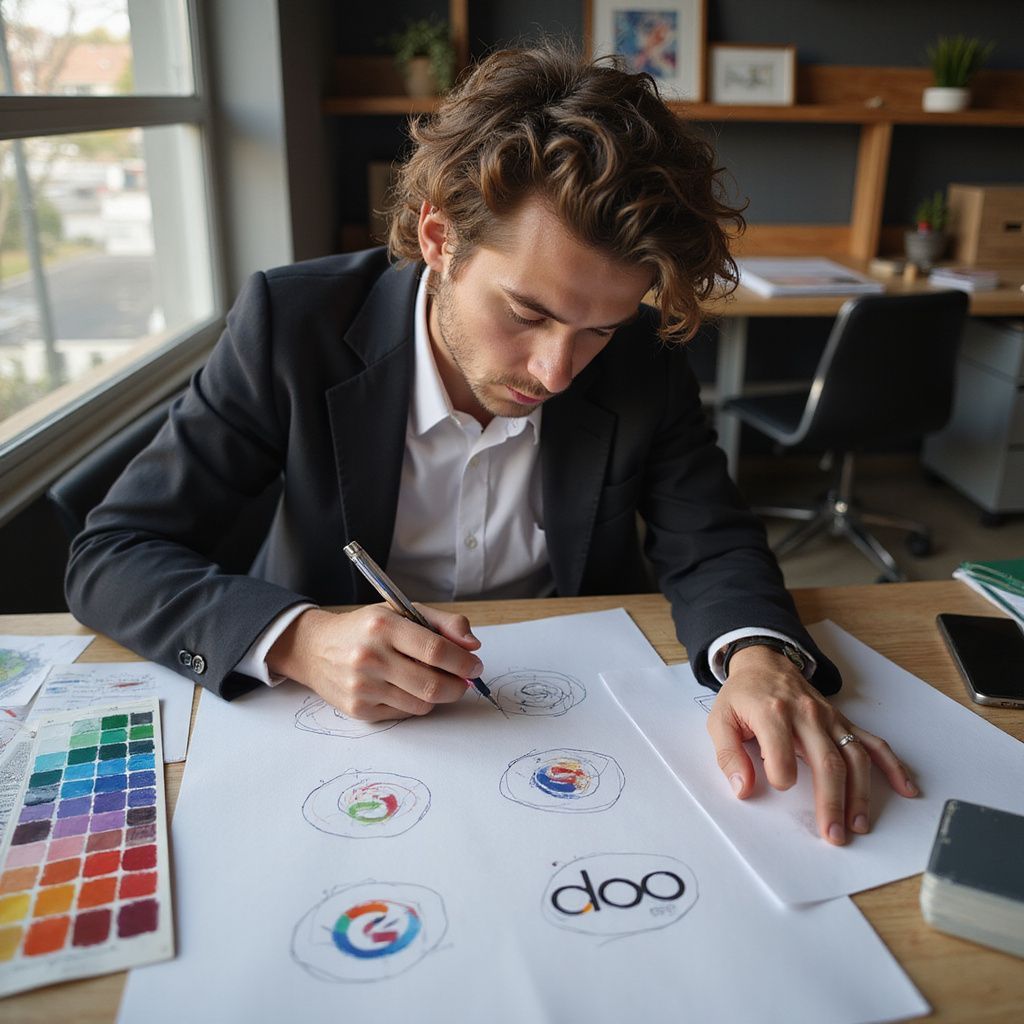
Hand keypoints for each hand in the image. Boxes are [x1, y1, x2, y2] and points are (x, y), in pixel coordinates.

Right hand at [266, 604, 482, 720]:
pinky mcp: (358, 710)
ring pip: (422, 703)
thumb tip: (473, 646)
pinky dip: (415, 703)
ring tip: (435, 681)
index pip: (436, 651)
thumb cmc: (366, 628)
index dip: (463, 662)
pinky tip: (408, 688)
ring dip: (438, 696)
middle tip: (464, 680)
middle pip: (432, 684)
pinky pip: (404, 713)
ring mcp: (362, 687)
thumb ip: (443, 623)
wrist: (315, 649)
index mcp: (383, 626)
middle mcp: (370, 657)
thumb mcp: (401, 612)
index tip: (475, 665)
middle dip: (458, 685)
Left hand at [706, 644, 917, 844]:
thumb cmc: (743, 695)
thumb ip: (728, 755)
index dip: (780, 774)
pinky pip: (873, 743)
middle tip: (833, 835)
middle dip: (833, 802)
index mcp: (772, 713)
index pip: (782, 751)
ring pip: (854, 757)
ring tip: (859, 825)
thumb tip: (742, 788)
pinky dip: (892, 765)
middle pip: (827, 761)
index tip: (779, 786)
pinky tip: (906, 788)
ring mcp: (829, 719)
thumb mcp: (720, 719)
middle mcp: (806, 715)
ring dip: (861, 793)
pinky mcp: (842, 722)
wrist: (765, 663)